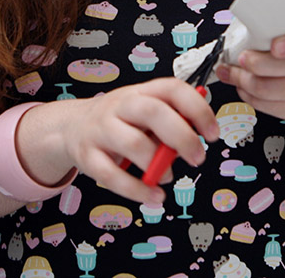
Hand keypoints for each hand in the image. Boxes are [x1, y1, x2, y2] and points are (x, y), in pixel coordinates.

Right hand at [56, 78, 219, 203]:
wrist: (71, 127)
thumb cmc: (119, 122)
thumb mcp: (143, 114)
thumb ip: (169, 122)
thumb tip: (196, 138)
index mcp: (140, 92)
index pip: (172, 89)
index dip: (197, 109)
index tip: (213, 133)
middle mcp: (120, 106)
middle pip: (153, 112)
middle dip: (182, 136)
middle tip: (197, 157)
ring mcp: (101, 129)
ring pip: (133, 144)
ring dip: (158, 165)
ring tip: (168, 177)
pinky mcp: (87, 156)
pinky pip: (112, 176)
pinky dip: (137, 190)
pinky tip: (154, 195)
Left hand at [215, 14, 284, 120]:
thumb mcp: (279, 27)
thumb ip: (265, 26)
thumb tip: (236, 30)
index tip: (275, 46)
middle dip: (259, 64)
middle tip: (241, 58)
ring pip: (274, 90)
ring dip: (245, 81)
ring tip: (231, 72)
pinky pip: (270, 106)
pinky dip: (249, 96)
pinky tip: (241, 86)